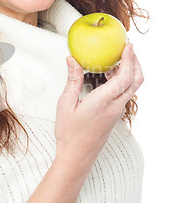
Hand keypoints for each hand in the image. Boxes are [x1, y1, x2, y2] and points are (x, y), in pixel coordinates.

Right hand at [54, 43, 143, 171]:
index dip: (129, 59)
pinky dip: (123, 81)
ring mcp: (117, 112)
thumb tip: (72, 60)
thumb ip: (72, 80)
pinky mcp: (115, 115)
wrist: (77, 157)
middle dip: (135, 62)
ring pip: (132, 87)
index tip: (128, 45)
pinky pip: (125, 94)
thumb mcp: (65, 104)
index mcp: (104, 102)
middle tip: (128, 48)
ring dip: (130, 71)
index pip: (125, 77)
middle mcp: (115, 106)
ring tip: (116, 60)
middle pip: (136, 80)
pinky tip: (109, 76)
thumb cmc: (69, 134)